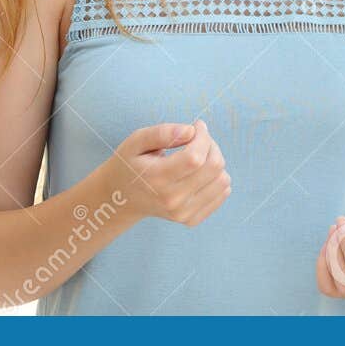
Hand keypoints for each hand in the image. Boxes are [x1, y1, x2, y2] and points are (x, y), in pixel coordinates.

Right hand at [106, 118, 230, 226]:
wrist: (121, 199)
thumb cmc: (130, 164)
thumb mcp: (137, 141)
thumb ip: (162, 132)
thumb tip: (191, 130)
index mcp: (157, 178)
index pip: (195, 158)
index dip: (203, 137)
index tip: (196, 126)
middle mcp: (172, 200)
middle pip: (214, 167)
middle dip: (211, 145)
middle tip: (197, 138)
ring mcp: (182, 213)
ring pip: (222, 180)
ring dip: (215, 160)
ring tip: (198, 155)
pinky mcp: (191, 219)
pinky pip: (222, 194)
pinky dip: (216, 178)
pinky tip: (200, 172)